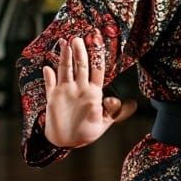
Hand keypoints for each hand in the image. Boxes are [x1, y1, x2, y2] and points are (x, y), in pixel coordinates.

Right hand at [41, 32, 136, 148]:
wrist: (68, 141)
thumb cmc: (87, 131)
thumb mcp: (105, 122)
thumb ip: (117, 112)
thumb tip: (132, 104)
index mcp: (93, 91)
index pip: (96, 70)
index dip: (97, 55)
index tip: (97, 40)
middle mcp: (79, 87)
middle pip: (81, 66)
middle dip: (80, 52)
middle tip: (79, 39)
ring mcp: (65, 91)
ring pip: (65, 70)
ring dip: (65, 57)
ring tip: (66, 43)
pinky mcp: (53, 98)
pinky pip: (50, 84)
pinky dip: (48, 77)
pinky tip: (47, 68)